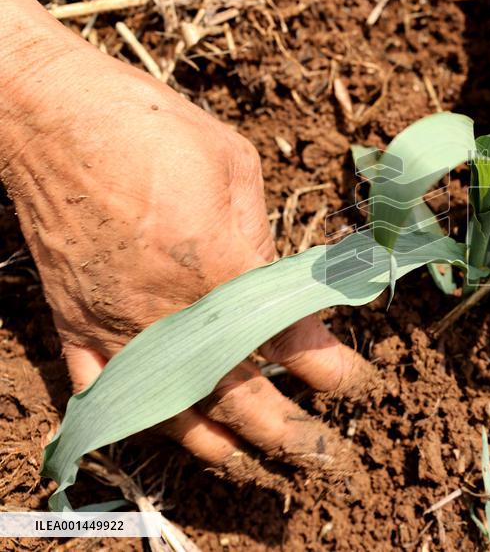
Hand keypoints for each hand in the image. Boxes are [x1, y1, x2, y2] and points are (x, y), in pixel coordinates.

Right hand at [0, 0, 371, 478]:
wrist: (48, 112)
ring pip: (170, 411)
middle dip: (287, 434)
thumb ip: (262, 238)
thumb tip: (286, 283)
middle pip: (237, 398)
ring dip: (216, 443)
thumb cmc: (148, 125)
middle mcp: (168, 310)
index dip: (333, 371)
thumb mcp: (232, 165)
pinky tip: (162, 430)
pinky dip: (133, 420)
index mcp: (218, 267)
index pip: (291, 341)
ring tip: (250, 460)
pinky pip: (101, 391)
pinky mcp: (72, 319)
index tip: (357, 384)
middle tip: (323, 455)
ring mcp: (114, 323)